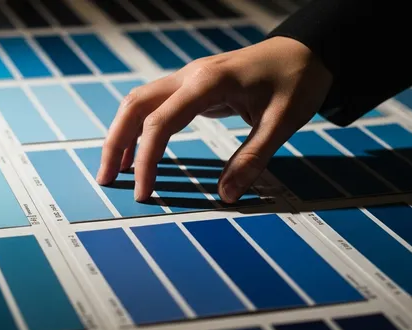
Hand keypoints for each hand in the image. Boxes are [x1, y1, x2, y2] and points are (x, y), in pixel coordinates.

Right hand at [95, 36, 332, 202]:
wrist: (306, 51)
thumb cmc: (297, 82)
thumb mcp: (282, 122)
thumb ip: (252, 158)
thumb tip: (227, 196)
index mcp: (208, 83)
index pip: (161, 122)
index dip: (147, 160)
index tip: (144, 193)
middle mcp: (190, 75)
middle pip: (136, 106)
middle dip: (115, 143)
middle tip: (106, 181)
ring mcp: (190, 77)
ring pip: (140, 102)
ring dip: (123, 134)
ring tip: (115, 171)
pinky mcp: (195, 85)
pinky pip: (157, 104)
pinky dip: (141, 128)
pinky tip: (140, 152)